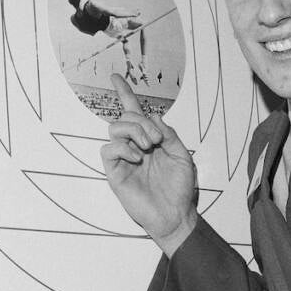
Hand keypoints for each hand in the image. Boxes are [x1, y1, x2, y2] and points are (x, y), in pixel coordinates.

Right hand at [100, 74, 197, 256]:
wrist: (175, 214)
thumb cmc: (179, 188)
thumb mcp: (182, 155)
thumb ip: (170, 134)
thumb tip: (153, 118)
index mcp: (149, 139)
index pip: (134, 112)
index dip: (124, 93)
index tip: (116, 77)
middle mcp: (134, 145)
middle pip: (126, 116)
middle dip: (141, 121)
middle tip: (156, 140)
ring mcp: (123, 158)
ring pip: (115, 128)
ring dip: (133, 131)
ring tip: (147, 148)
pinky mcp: (115, 172)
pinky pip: (108, 149)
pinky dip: (123, 148)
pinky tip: (137, 158)